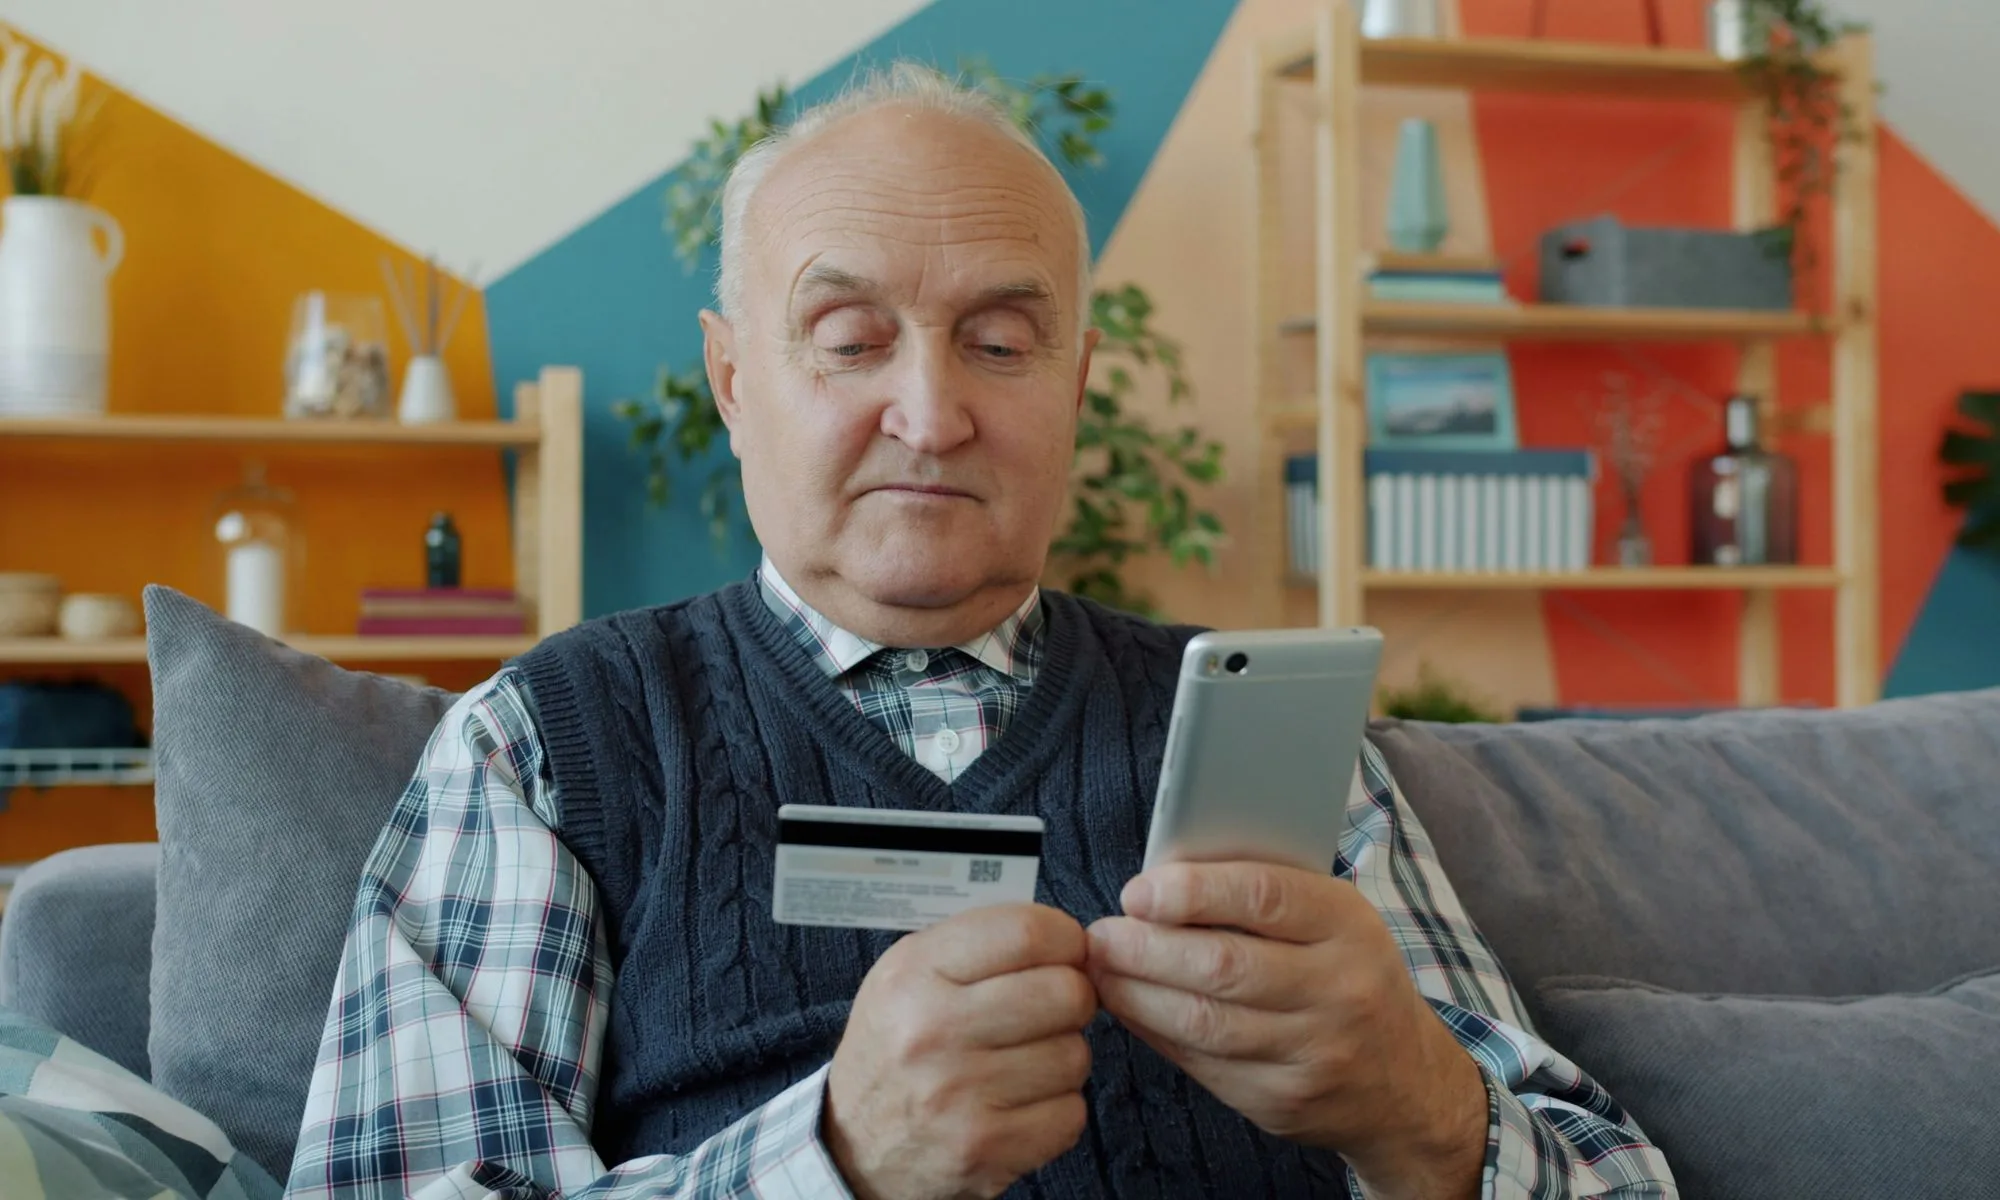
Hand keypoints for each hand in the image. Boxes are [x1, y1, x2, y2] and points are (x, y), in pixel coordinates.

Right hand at [825, 904, 1096, 1199]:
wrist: (854, 1142)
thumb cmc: (896, 1046)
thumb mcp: (908, 974)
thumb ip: (979, 943)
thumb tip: (1065, 937)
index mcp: (914, 973)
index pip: (1027, 932)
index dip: (1066, 939)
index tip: (1067, 953)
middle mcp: (933, 1030)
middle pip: (1066, 993)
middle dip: (1071, 1000)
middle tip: (1049, 1012)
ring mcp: (959, 1094)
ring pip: (1074, 1056)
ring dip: (1062, 1059)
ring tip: (1023, 1063)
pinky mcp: (984, 1148)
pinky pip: (1070, 1115)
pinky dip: (1057, 1111)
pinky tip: (1021, 1105)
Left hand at [1086, 863, 1486, 1199]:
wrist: (1406, 1084)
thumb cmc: (1351, 977)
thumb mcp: (1334, 921)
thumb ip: (1263, 896)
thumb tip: (1164, 878)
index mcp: (1349, 926)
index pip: (1263, 896)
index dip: (1191, 891)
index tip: (1139, 891)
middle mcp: (1340, 989)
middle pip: (1223, 965)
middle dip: (1146, 947)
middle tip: (1101, 934)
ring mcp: (1315, 1052)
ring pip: (1205, 1023)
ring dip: (1137, 993)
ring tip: (1102, 970)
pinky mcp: (1284, 1100)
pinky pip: (1204, 1064)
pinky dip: (1155, 1033)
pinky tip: (1130, 1008)